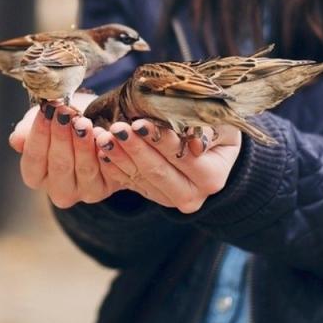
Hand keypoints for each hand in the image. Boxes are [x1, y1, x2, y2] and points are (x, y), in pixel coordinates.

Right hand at [9, 104, 124, 207]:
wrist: (92, 122)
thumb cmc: (61, 124)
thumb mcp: (41, 123)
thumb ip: (26, 132)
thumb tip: (16, 141)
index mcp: (36, 177)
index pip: (34, 159)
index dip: (39, 134)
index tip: (46, 110)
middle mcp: (59, 191)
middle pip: (59, 165)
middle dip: (61, 137)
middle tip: (65, 113)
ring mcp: (85, 192)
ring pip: (84, 169)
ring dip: (83, 143)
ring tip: (82, 121)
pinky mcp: (108, 187)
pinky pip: (108, 171)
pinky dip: (105, 152)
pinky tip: (102, 135)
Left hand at [94, 120, 242, 212]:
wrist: (210, 147)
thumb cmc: (217, 127)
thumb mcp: (222, 124)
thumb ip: (209, 131)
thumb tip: (197, 144)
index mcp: (212, 178)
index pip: (183, 158)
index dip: (160, 140)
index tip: (139, 123)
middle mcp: (191, 195)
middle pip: (158, 172)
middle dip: (135, 149)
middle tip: (116, 129)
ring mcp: (168, 199)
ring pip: (139, 178)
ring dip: (119, 156)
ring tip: (103, 137)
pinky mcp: (150, 195)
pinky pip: (128, 182)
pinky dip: (113, 166)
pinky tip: (101, 151)